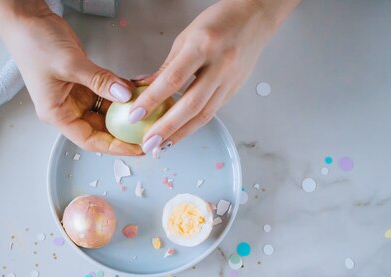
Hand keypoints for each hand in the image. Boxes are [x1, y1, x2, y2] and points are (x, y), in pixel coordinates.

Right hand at [0, 0, 142, 155]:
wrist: (27, 19)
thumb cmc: (34, 43)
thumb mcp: (70, 63)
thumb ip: (99, 80)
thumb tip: (125, 96)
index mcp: (57, 114)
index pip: (90, 140)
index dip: (115, 147)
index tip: (137, 148)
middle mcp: (67, 109)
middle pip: (101, 129)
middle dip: (125, 131)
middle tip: (149, 131)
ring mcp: (76, 96)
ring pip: (107, 112)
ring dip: (126, 111)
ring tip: (149, 111)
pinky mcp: (84, 82)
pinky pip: (107, 93)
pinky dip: (122, 92)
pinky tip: (138, 90)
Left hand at [131, 0, 298, 155]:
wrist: (255, 16)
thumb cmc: (219, 21)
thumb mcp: (185, 38)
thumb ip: (165, 67)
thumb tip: (142, 87)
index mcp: (203, 46)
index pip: (173, 80)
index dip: (152, 100)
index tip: (135, 115)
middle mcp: (219, 65)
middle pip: (191, 105)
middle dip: (167, 128)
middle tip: (149, 143)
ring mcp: (230, 79)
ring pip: (204, 114)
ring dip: (181, 134)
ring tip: (162, 146)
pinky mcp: (235, 90)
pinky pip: (212, 111)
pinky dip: (194, 124)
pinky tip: (180, 132)